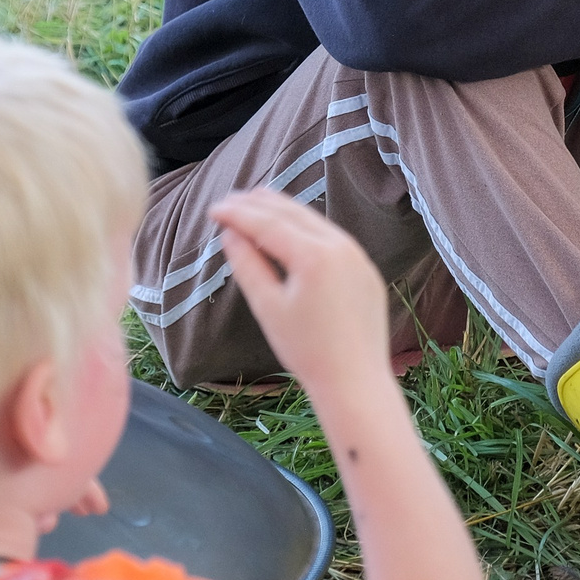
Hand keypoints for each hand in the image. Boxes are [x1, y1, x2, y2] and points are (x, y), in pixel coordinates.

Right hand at [210, 189, 389, 396]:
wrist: (355, 381)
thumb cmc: (306, 350)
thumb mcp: (268, 308)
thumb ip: (248, 265)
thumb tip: (230, 234)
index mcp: (314, 255)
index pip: (268, 223)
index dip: (238, 214)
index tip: (213, 208)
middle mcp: (341, 246)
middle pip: (293, 213)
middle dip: (259, 204)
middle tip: (230, 198)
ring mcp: (358, 256)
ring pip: (315, 221)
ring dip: (284, 210)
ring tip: (257, 201)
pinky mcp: (366, 269)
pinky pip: (332, 238)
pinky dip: (307, 228)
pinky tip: (292, 230)